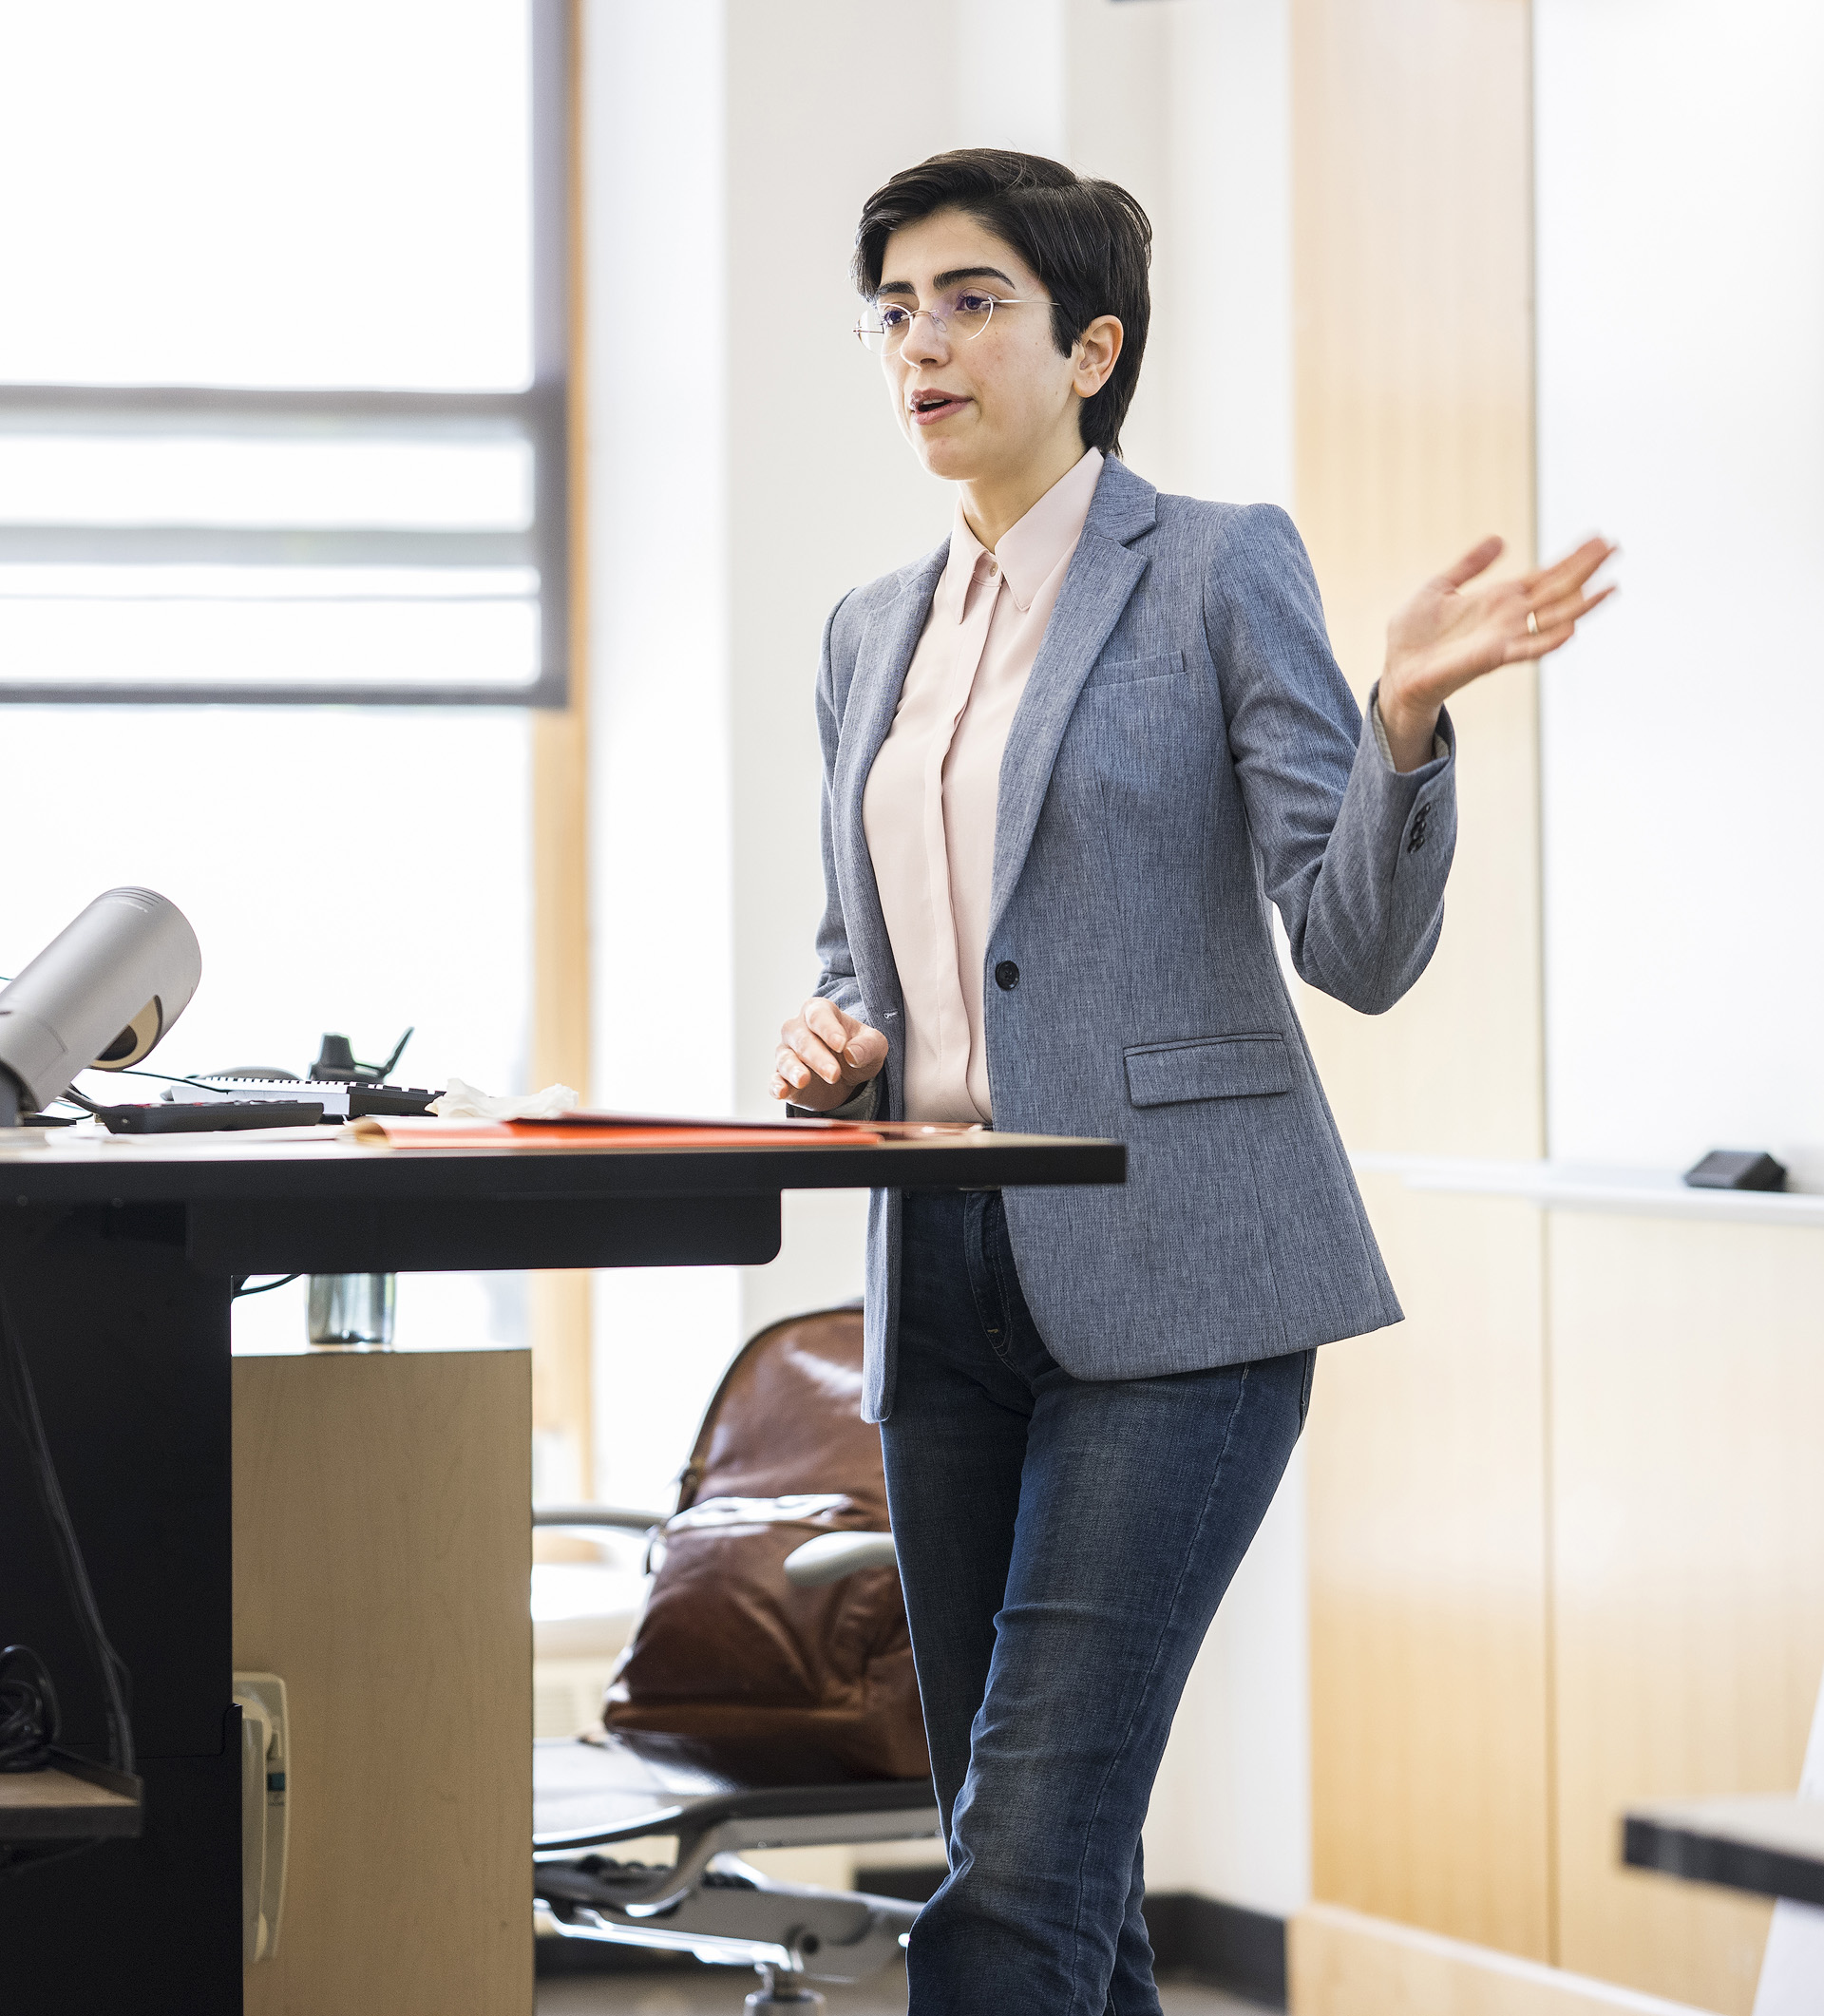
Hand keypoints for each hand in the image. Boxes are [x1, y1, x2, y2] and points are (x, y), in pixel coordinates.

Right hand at [770, 997, 887, 1111]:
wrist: (847, 1075)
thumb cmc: (857, 1049)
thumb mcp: (874, 1045)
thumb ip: (867, 1046)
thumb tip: (852, 1054)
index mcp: (819, 1012)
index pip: (819, 1016)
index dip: (829, 1029)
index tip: (841, 1045)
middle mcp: (797, 1029)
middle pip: (802, 1040)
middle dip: (817, 1057)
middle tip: (834, 1074)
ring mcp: (787, 1053)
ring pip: (785, 1059)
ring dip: (794, 1070)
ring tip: (803, 1080)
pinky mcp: (783, 1077)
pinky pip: (775, 1080)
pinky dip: (776, 1086)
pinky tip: (782, 1091)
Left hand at [1379, 534, 1617, 770]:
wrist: (1397, 670)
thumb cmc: (1414, 635)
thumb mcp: (1440, 586)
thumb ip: (1470, 565)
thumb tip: (1500, 539)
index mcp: (1500, 599)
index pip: (1546, 575)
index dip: (1573, 558)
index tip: (1599, 539)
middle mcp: (1510, 618)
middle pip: (1558, 590)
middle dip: (1586, 570)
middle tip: (1616, 547)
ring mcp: (1504, 638)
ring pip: (1552, 619)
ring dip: (1582, 604)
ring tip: (1610, 587)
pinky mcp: (1491, 658)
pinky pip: (1526, 650)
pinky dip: (1548, 641)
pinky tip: (1571, 629)